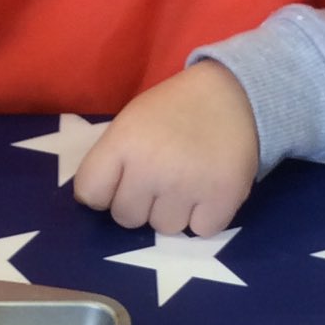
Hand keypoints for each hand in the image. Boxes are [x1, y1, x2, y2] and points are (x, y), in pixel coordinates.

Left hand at [73, 63, 258, 235]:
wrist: (234, 93)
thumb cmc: (174, 110)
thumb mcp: (131, 121)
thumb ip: (111, 160)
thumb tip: (96, 202)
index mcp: (124, 142)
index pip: (90, 193)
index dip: (104, 191)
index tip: (121, 181)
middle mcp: (151, 167)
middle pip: (126, 218)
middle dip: (140, 204)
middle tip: (160, 179)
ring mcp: (187, 186)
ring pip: (163, 228)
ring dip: (173, 212)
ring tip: (186, 183)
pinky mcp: (222, 199)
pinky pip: (200, 230)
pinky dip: (205, 217)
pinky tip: (208, 190)